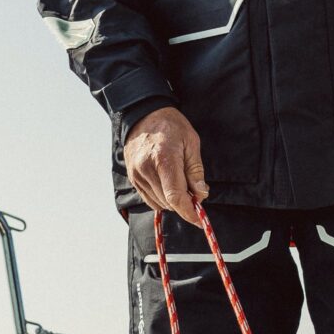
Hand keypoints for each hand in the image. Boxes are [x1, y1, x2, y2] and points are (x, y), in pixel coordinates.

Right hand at [124, 107, 208, 226]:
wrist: (144, 114)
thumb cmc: (171, 125)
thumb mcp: (191, 142)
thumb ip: (195, 171)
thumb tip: (201, 194)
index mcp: (164, 158)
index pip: (175, 196)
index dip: (189, 212)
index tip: (200, 219)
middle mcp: (146, 169)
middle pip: (168, 202)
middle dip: (184, 203)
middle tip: (195, 192)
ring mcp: (136, 174)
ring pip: (158, 203)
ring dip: (173, 201)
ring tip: (181, 183)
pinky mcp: (132, 177)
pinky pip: (148, 198)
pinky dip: (161, 198)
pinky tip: (168, 184)